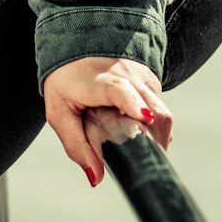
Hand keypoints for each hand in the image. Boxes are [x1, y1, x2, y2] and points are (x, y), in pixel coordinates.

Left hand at [42, 55, 172, 186]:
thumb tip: (95, 178)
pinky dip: (155, 125)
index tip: (145, 118)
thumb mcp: (59, 113)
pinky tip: (139, 131)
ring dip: (156, 136)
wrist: (76, 43)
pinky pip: (161, 107)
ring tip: (138, 149)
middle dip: (154, 140)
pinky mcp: (151, 78)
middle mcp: (125, 72)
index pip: (119, 89)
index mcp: (97, 80)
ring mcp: (141, 74)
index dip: (132, 103)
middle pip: (153, 108)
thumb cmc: (67, 81)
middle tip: (142, 163)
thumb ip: (76, 146)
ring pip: (162, 111)